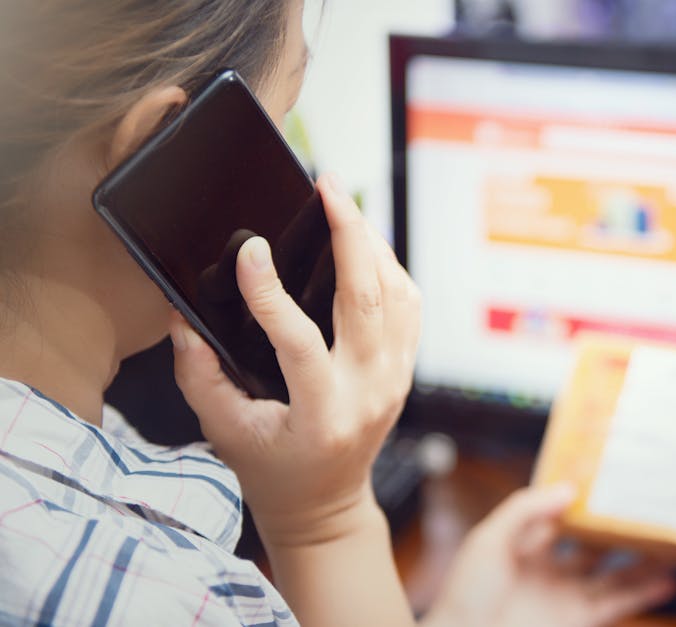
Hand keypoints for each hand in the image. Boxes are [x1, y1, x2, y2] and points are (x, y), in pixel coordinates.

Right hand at [170, 173, 420, 545]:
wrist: (324, 503)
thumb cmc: (270, 466)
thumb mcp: (223, 429)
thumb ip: (199, 373)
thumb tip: (181, 314)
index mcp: (322, 414)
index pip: (300, 343)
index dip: (271, 295)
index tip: (249, 250)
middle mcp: (368, 393)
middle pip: (369, 300)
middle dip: (349, 234)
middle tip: (328, 185)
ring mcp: (394, 380)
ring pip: (398, 295)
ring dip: (373, 243)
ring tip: (343, 204)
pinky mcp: (404, 369)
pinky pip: (408, 306)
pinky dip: (389, 267)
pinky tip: (363, 242)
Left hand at [422, 485, 675, 626]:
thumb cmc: (464, 596)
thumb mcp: (489, 540)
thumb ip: (525, 510)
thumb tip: (568, 489)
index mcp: (523, 544)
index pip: (560, 513)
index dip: (584, 497)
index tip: (611, 479)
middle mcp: (548, 570)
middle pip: (593, 543)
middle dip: (620, 528)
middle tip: (649, 507)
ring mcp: (564, 596)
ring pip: (613, 574)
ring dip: (642, 561)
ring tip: (671, 542)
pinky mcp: (577, 619)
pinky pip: (616, 603)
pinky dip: (643, 593)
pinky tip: (666, 580)